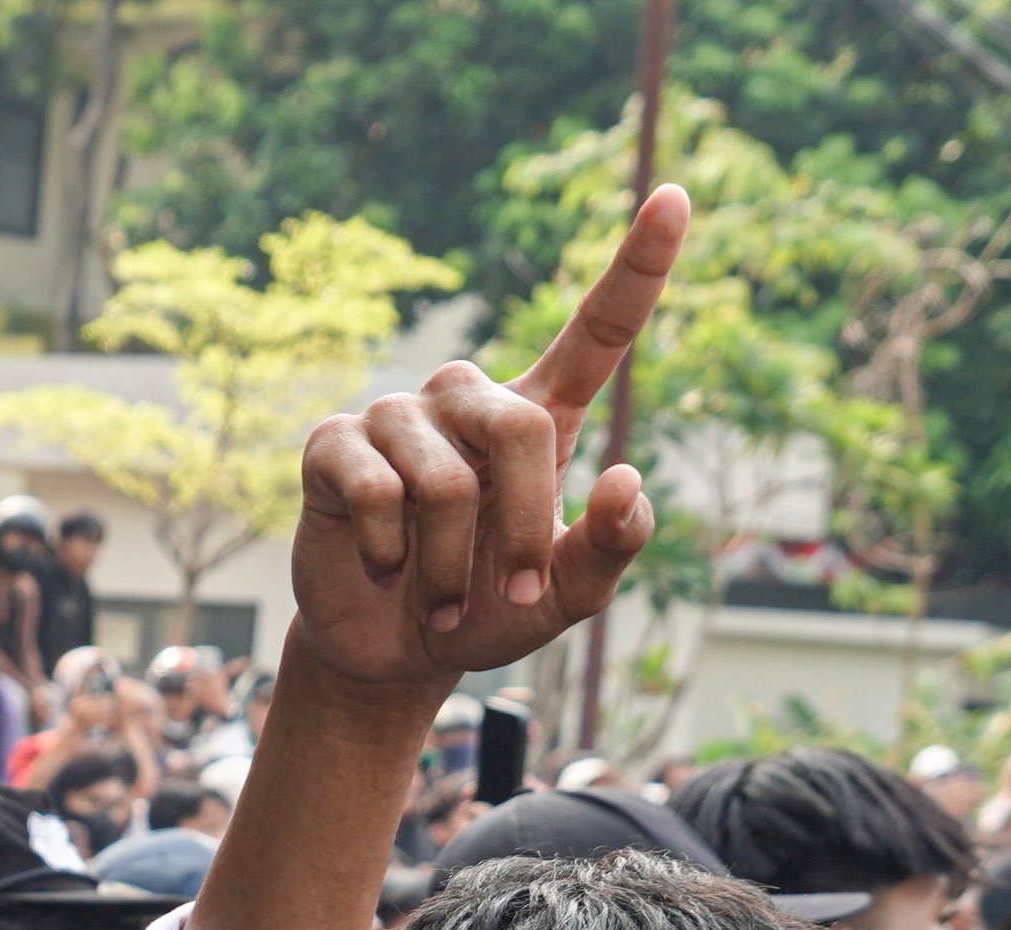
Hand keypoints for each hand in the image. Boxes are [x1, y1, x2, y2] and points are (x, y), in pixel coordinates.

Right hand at [289, 184, 684, 696]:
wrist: (390, 651)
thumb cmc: (486, 611)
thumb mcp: (564, 599)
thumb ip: (609, 551)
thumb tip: (627, 479)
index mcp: (539, 417)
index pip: (596, 329)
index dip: (638, 266)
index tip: (676, 197)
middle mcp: (469, 400)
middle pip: (518, 428)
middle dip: (521, 528)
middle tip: (511, 597)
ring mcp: (397, 416)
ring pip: (441, 481)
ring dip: (446, 565)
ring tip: (437, 598)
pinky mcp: (334, 444)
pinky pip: (375, 489)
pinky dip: (390, 552)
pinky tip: (383, 566)